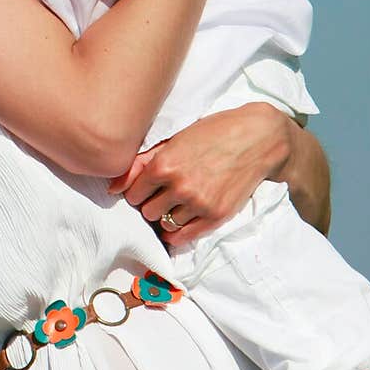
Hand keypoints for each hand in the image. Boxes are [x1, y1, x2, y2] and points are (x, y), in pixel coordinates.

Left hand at [108, 104, 293, 243]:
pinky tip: (182, 218)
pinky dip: (178, 231)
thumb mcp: (174, 139)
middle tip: (163, 193)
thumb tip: (112, 188)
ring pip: (164, 224)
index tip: (147, 185)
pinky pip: (183, 237)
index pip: (133, 193)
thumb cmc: (213, 132)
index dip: (138, 190)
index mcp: (164, 164)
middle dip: (151, 203)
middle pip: (146, 211)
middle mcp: (179, 186)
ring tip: (178, 201)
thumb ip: (140, 163)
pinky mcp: (216, 216)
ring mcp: (198, 204)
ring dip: (167, 215)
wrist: (258, 138)